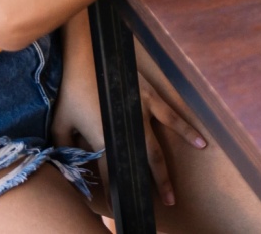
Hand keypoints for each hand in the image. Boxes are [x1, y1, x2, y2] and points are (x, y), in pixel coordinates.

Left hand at [50, 26, 206, 208]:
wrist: (87, 53)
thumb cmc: (70, 88)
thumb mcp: (60, 122)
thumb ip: (64, 145)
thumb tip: (70, 162)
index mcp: (105, 135)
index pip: (112, 171)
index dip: (115, 191)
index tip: (119, 206)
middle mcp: (129, 125)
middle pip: (146, 161)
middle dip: (157, 184)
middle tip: (168, 201)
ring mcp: (143, 109)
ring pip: (161, 142)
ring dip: (171, 164)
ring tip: (180, 182)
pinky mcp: (150, 95)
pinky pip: (170, 115)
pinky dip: (184, 128)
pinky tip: (199, 139)